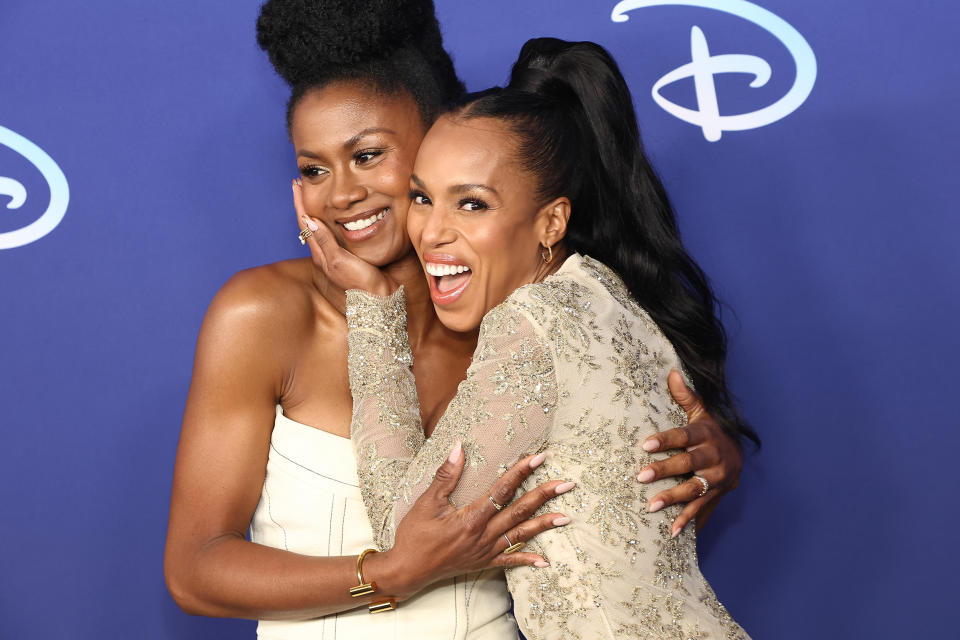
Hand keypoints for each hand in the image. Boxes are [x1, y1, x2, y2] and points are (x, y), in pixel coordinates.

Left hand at [293, 179, 395, 296]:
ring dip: (316, 212)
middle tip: (302, 187)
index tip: (297, 185)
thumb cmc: (360, 283)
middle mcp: (325, 255)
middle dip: (304, 205)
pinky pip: (334, 236)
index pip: (305, 224)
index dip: (300, 204)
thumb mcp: (340, 261)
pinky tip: (336, 219)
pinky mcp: (348, 259)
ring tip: (314, 197)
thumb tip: (309, 219)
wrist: (379, 300)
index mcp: (320, 254)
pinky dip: (330, 222)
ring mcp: (336, 257)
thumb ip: (326, 241)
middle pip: (309, 225)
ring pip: (320, 230)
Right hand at [384, 443, 572, 599]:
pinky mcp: (483, 563)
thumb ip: (445, 476)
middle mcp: (483, 536)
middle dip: (544, 496)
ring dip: (544, 525)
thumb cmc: (414, 535)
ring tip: (566, 516)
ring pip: (520, 535)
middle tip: (566, 484)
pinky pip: (509, 562)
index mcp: (470, 518)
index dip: (521, 472)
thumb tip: (458, 447)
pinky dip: (527, 560)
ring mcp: (485, 551)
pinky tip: (545, 561)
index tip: (538, 458)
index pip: (502, 491)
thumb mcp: (426, 503)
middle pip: (519, 512)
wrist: (406, 570)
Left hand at [637, 370, 742, 536]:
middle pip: (687, 463)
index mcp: (706, 434)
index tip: (646, 445)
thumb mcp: (702, 411)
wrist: (739, 455)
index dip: (666, 440)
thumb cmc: (711, 430)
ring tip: (651, 506)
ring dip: (673, 498)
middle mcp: (714, 457)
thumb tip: (671, 372)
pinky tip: (671, 531)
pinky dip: (687, 519)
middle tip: (641, 476)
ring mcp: (717, 478)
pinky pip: (701, 508)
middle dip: (664, 470)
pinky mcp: (717, 495)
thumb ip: (686, 396)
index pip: (683, 436)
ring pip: (694, 488)